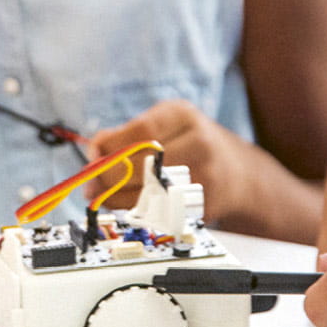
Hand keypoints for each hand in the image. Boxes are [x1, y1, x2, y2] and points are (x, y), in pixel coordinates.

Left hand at [84, 100, 261, 223]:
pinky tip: (125, 205)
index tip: (92, 157)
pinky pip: (160, 211)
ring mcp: (205, 177)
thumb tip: (93, 153)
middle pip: (144, 164)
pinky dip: (136, 210)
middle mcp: (200, 143)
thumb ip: (124, 134)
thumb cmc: (187, 142)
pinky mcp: (203, 205)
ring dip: (116, 198)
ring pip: (149, 192)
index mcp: (184, 115)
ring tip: (101, 196)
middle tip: (90, 184)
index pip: (142, 131)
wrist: (236, 172)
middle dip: (108, 176)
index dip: (111, 146)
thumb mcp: (162, 123)